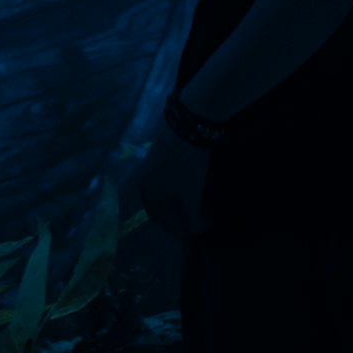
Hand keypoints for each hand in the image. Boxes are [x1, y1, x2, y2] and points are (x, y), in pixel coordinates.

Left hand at [137, 122, 212, 239]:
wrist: (189, 126)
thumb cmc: (175, 136)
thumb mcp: (158, 159)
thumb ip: (159, 177)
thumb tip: (170, 188)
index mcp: (142, 185)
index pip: (151, 214)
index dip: (168, 216)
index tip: (180, 214)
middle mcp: (151, 196)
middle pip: (165, 223)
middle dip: (179, 224)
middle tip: (193, 217)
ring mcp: (168, 199)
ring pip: (179, 227)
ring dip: (191, 225)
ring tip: (203, 216)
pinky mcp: (187, 198)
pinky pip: (193, 223)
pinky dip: (203, 224)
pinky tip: (209, 217)